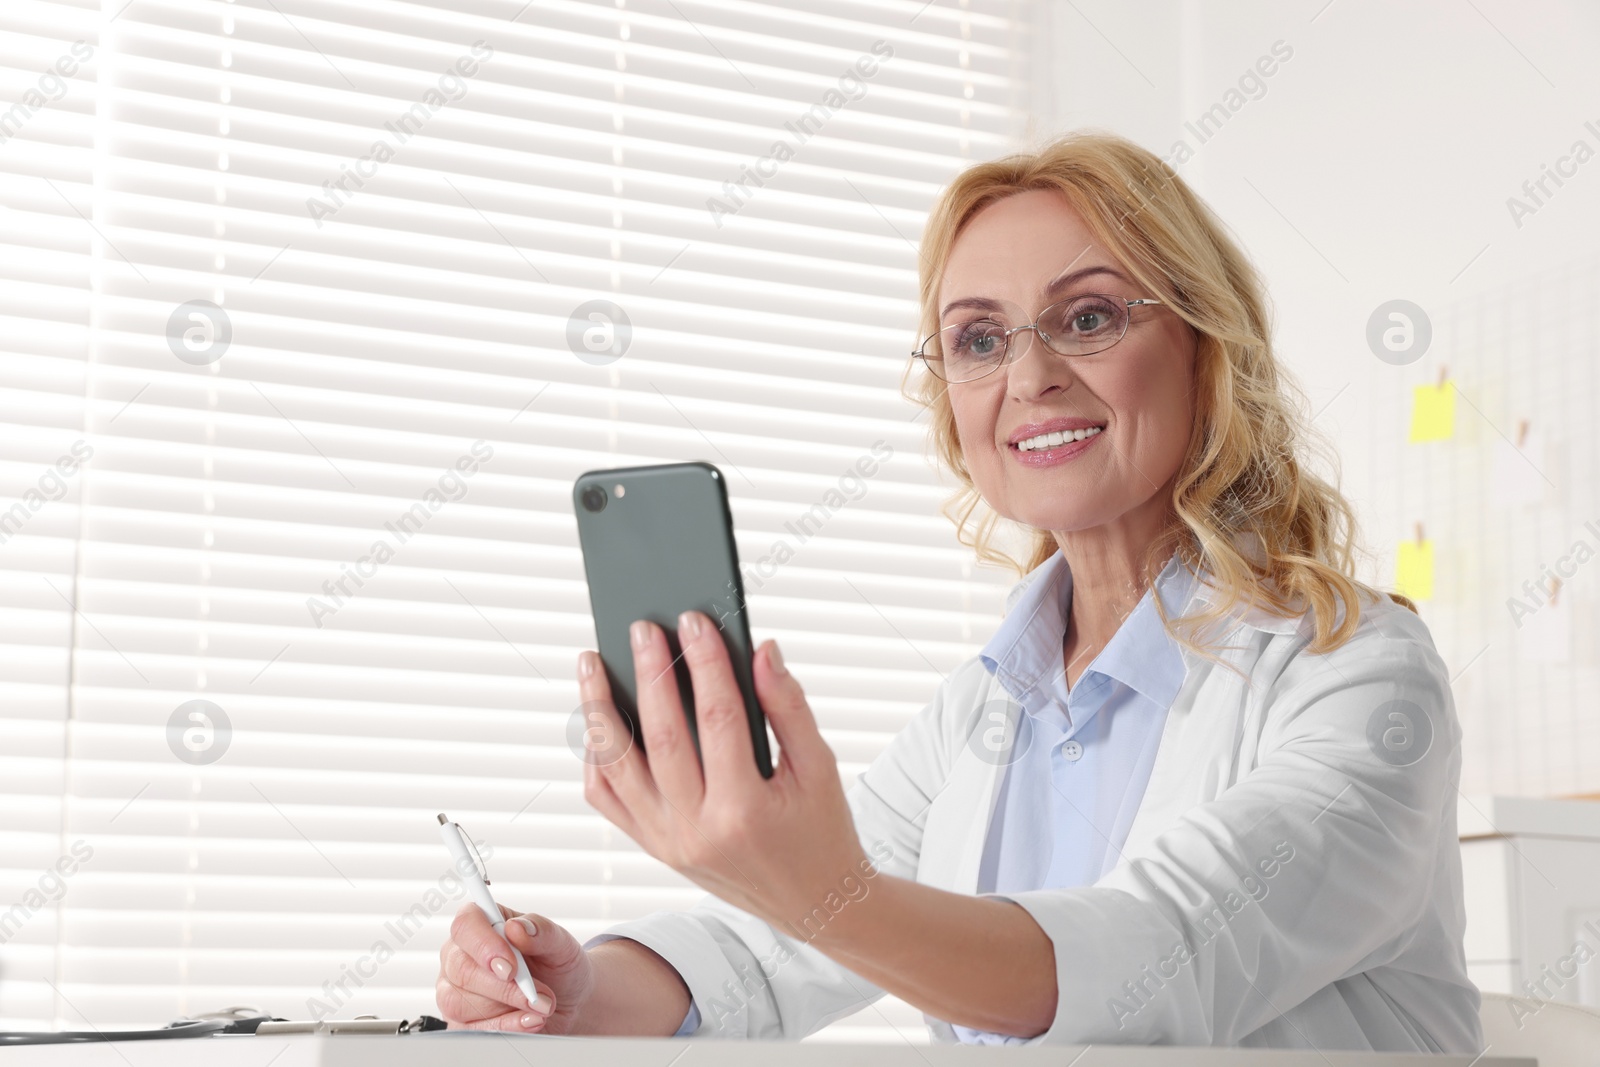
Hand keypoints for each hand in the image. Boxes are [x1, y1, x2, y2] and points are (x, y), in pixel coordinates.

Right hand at [436, 903, 590, 1032]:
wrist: (568, 1002)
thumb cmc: (557, 965)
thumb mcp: (560, 943)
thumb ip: (541, 931)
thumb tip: (516, 927)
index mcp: (482, 923)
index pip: (465, 924)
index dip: (484, 945)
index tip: (511, 966)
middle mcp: (461, 954)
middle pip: (460, 969)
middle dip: (503, 987)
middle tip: (536, 994)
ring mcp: (456, 989)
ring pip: (460, 1002)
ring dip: (506, 1007)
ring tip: (541, 1006)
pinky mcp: (460, 1022)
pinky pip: (470, 1029)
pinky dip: (504, 1027)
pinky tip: (529, 1021)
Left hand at [578, 612, 873, 936]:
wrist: (812, 903)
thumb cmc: (821, 829)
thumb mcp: (820, 768)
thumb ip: (789, 707)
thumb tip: (762, 649)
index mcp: (746, 810)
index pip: (719, 719)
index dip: (707, 663)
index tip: (694, 620)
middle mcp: (698, 830)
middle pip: (660, 737)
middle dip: (649, 673)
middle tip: (641, 627)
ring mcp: (668, 842)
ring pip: (616, 767)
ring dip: (598, 709)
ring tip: (592, 661)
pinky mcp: (653, 848)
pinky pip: (607, 799)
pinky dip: (595, 757)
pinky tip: (597, 719)